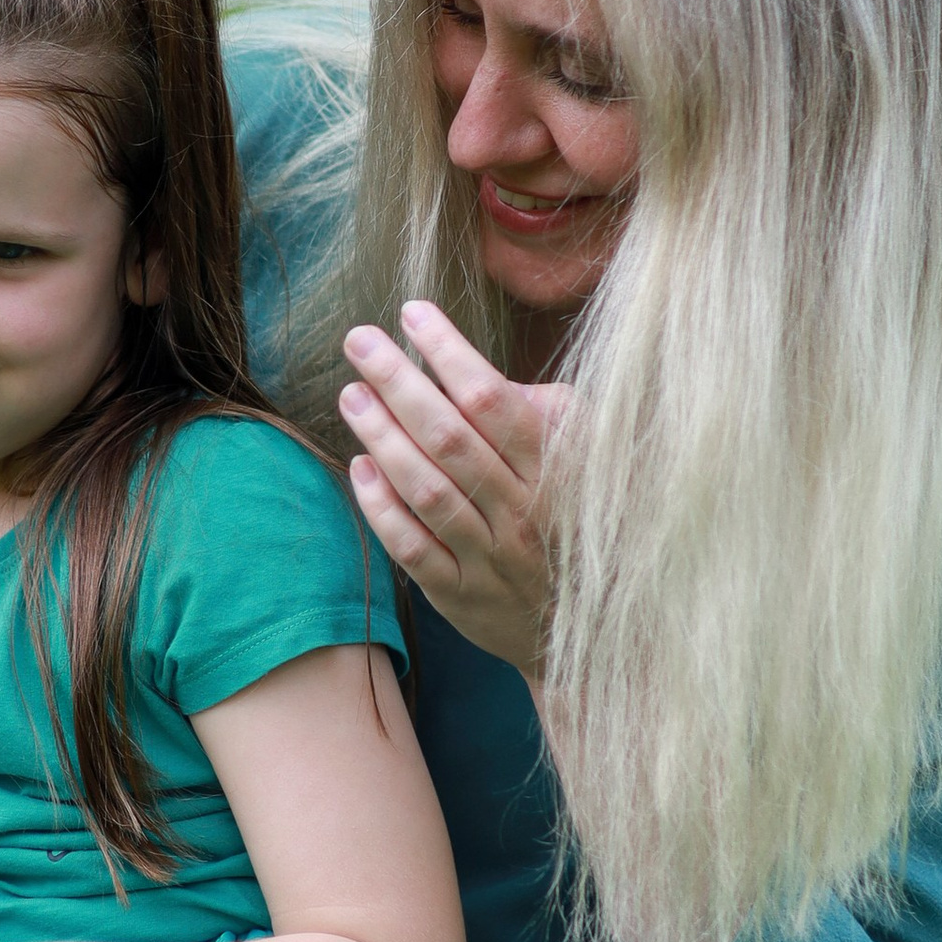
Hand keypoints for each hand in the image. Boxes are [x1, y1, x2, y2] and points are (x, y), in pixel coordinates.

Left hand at [338, 300, 567, 683]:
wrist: (591, 628)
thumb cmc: (576, 521)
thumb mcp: (585, 461)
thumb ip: (543, 411)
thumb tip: (477, 372)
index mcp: (556, 470)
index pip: (493, 401)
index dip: (450, 352)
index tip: (413, 313)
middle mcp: (523, 513)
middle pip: (450, 438)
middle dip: (399, 381)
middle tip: (359, 341)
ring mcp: (490, 558)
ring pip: (427, 491)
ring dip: (382, 437)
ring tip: (351, 394)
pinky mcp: (460, 595)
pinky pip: (413, 547)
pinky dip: (382, 507)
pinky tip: (359, 466)